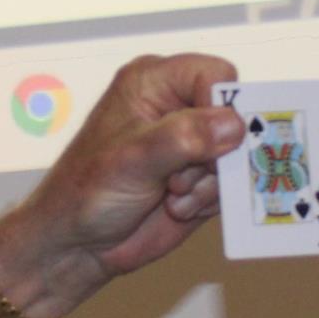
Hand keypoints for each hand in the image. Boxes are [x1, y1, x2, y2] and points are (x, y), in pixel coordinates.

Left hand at [0, 54, 244, 312]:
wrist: (78, 242)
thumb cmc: (87, 191)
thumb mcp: (132, 158)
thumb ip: (183, 136)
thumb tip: (233, 125)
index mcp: (153, 82)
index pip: (216, 74)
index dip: (220, 107)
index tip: (205, 142)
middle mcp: (177, 106)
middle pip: (237, 115)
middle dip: (217, 154)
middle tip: (180, 177)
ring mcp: (192, 142)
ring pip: (240, 154)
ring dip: (210, 183)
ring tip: (171, 195)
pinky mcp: (202, 176)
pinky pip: (233, 183)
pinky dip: (210, 199)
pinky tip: (176, 207)